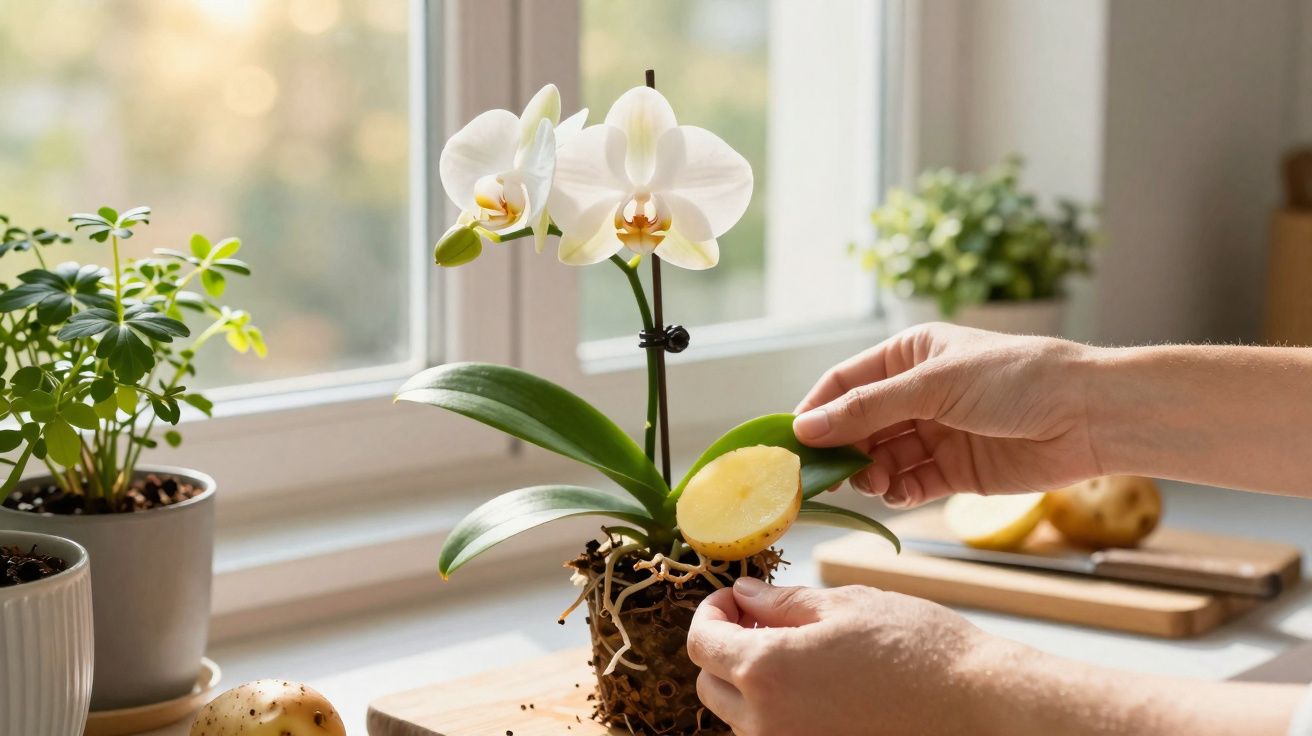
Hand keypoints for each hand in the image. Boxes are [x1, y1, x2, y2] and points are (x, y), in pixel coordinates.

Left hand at [686, 579, 986, 735]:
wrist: (978, 705)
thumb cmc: (918, 649)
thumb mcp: (845, 605)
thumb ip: (781, 603)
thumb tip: (744, 595)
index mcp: (766, 672)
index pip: (702, 643)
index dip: (710, 612)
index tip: (731, 598)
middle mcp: (767, 723)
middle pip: (710, 684)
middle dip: (724, 647)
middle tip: (759, 617)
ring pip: (739, 716)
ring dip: (749, 681)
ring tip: (793, 648)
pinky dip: (777, 709)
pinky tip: (813, 682)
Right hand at [793, 322, 1101, 506]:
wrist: (1090, 416)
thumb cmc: (1017, 379)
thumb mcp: (933, 386)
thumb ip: (867, 410)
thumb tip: (804, 428)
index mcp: (909, 356)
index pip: (843, 383)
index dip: (816, 411)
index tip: (791, 443)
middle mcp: (917, 393)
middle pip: (857, 426)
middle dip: (841, 450)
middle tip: (825, 478)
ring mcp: (935, 433)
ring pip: (880, 458)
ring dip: (870, 474)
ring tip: (874, 482)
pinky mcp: (955, 471)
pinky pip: (910, 484)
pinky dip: (899, 492)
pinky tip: (901, 494)